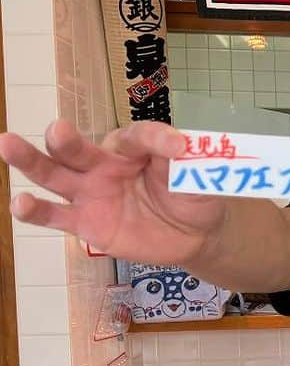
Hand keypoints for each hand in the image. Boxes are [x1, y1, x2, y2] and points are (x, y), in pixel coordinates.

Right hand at [0, 120, 225, 262]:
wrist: (195, 235)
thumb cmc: (191, 194)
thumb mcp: (195, 173)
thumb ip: (185, 159)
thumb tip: (182, 144)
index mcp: (132, 147)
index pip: (137, 136)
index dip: (156, 138)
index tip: (177, 145)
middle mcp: (103, 164)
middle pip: (78, 149)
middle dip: (65, 140)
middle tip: (58, 129)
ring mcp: (90, 193)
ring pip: (54, 174)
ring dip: (30, 160)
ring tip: (7, 144)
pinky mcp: (85, 222)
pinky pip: (56, 215)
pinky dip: (35, 210)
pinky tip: (19, 204)